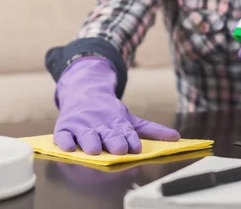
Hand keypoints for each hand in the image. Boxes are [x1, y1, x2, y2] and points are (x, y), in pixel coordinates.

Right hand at [53, 57, 179, 154]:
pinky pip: (63, 135)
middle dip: (113, 141)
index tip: (136, 148)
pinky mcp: (65, 127)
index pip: (126, 132)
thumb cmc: (109, 113)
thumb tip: (176, 137)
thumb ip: (151, 130)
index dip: (131, 140)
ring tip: (95, 149)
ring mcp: (82, 124)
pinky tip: (68, 147)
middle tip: (119, 149)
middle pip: (107, 134)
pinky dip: (65, 141)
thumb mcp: (130, 119)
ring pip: (86, 135)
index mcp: (117, 122)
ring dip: (90, 141)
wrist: (85, 92)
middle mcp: (100, 123)